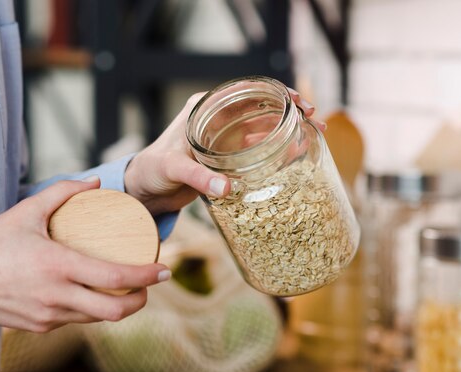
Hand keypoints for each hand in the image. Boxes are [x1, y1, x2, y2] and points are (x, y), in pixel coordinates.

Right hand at [0, 177, 169, 332]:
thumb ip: (62, 192)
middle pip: (116, 310)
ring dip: (119, 306)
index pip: (115, 278)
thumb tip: (95, 183)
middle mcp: (58, 296)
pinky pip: (77, 320)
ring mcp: (49, 316)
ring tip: (128, 287)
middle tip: (151, 284)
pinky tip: (94, 294)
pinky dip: (93, 309)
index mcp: (58, 266)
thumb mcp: (26, 210)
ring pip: (98, 318)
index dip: (146, 277)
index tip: (164, 270)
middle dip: (142, 299)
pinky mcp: (40, 327)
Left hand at [124, 89, 321, 214]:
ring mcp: (225, 138)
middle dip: (291, 111)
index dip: (275, 93)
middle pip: (262, 108)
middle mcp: (218, 118)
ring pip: (264, 128)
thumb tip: (228, 189)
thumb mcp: (173, 169)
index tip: (298, 102)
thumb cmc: (152, 170)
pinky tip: (296, 155)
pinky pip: (258, 150)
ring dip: (289, 131)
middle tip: (316, 120)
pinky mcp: (229, 158)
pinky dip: (278, 151)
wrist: (144, 190)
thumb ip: (199, 177)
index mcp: (204, 108)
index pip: (246, 91)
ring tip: (315, 136)